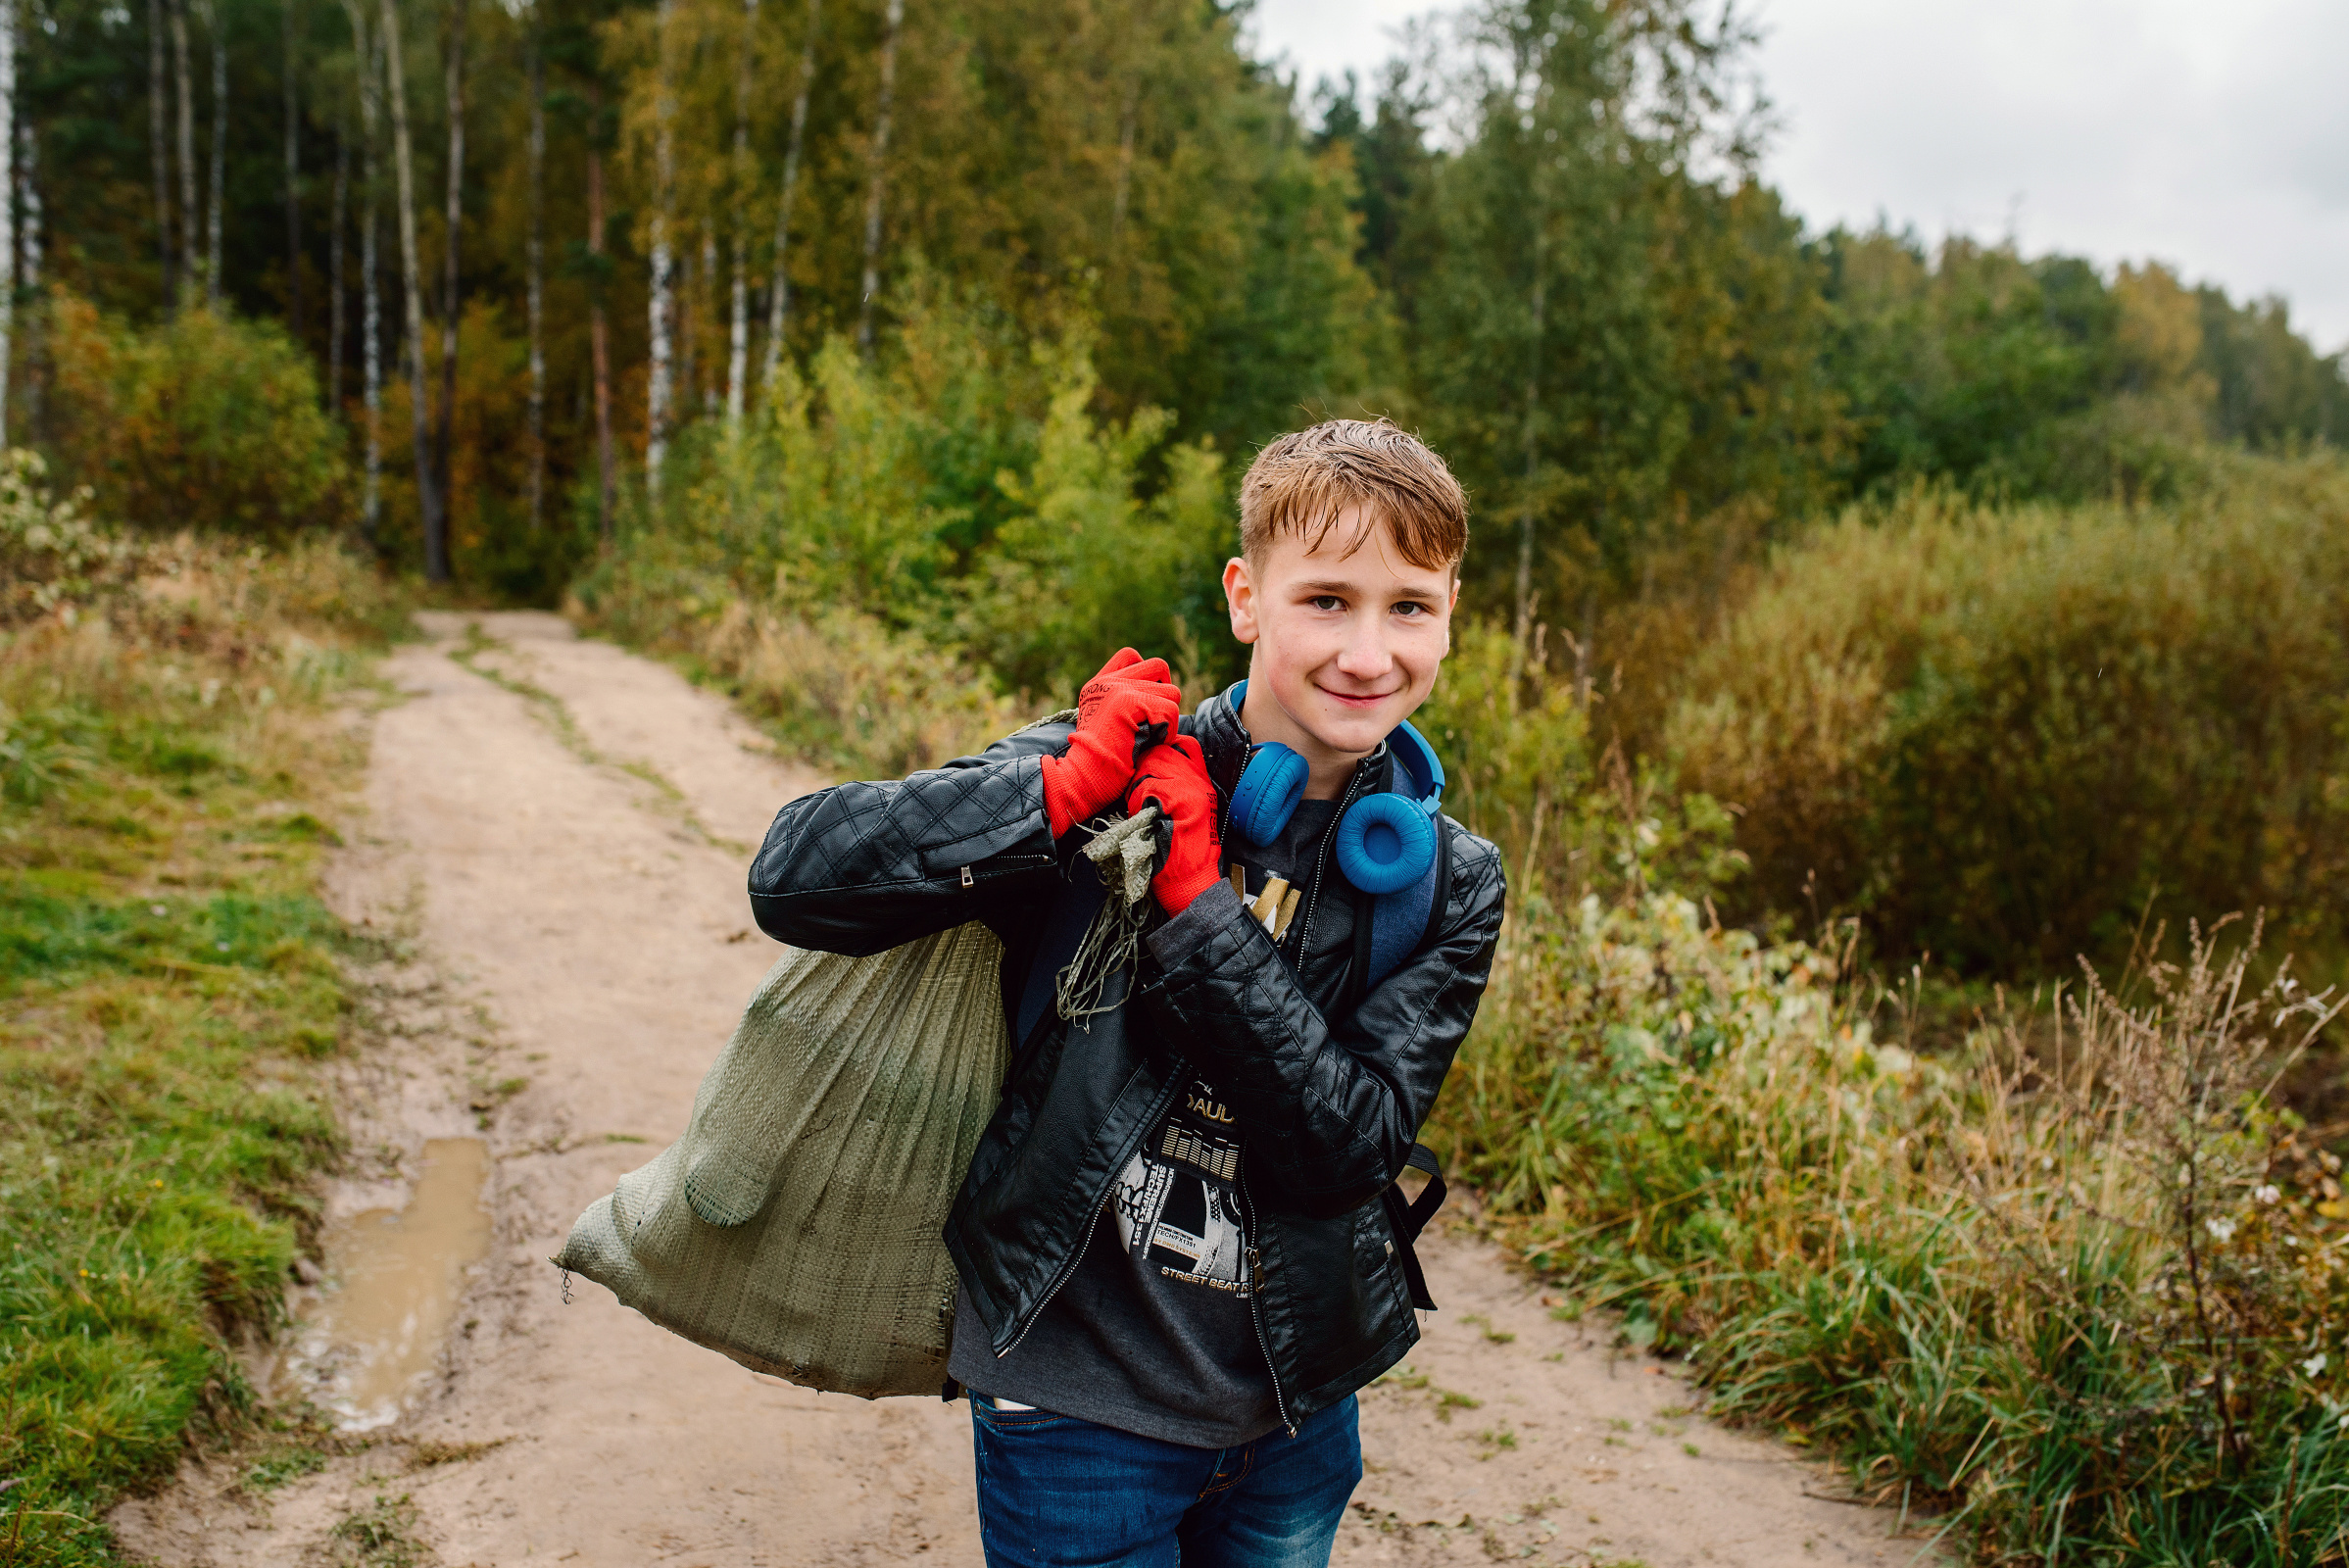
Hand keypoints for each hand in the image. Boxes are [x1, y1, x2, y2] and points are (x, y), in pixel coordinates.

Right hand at [1040, 648, 1182, 836]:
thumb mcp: (1102, 723)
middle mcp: (1108, 682)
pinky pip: (1171, 710)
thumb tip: (1161, 693)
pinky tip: (1151, 745)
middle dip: (1165, 694)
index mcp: (1099, 684)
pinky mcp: (1129, 701)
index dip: (1147, 674)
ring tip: (1151, 737)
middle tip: (1155, 719)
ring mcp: (1118, 689)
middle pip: (1159, 667)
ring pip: (1172, 691)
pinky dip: (1168, 732)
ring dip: (1169, 718)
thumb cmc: (1096, 762)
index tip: (1145, 703)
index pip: (1130, 654)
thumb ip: (1122, 703)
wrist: (1082, 777)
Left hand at [1126, 734, 1222, 913]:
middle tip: (1139, 795)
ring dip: (1136, 789)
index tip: (1150, 763)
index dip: (1165, 747)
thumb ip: (1175, 788)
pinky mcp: (1179, 799)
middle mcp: (1199, 782)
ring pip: (1149, 769)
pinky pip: (1147, 788)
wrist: (1192, 880)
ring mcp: (1191, 788)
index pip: (1187, 745)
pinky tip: (1143, 819)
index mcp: (1202, 784)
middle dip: (1143, 771)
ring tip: (1141, 811)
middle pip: (1161, 754)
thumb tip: (1149, 769)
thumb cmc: (1182, 851)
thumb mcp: (1186, 813)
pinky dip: (1137, 803)